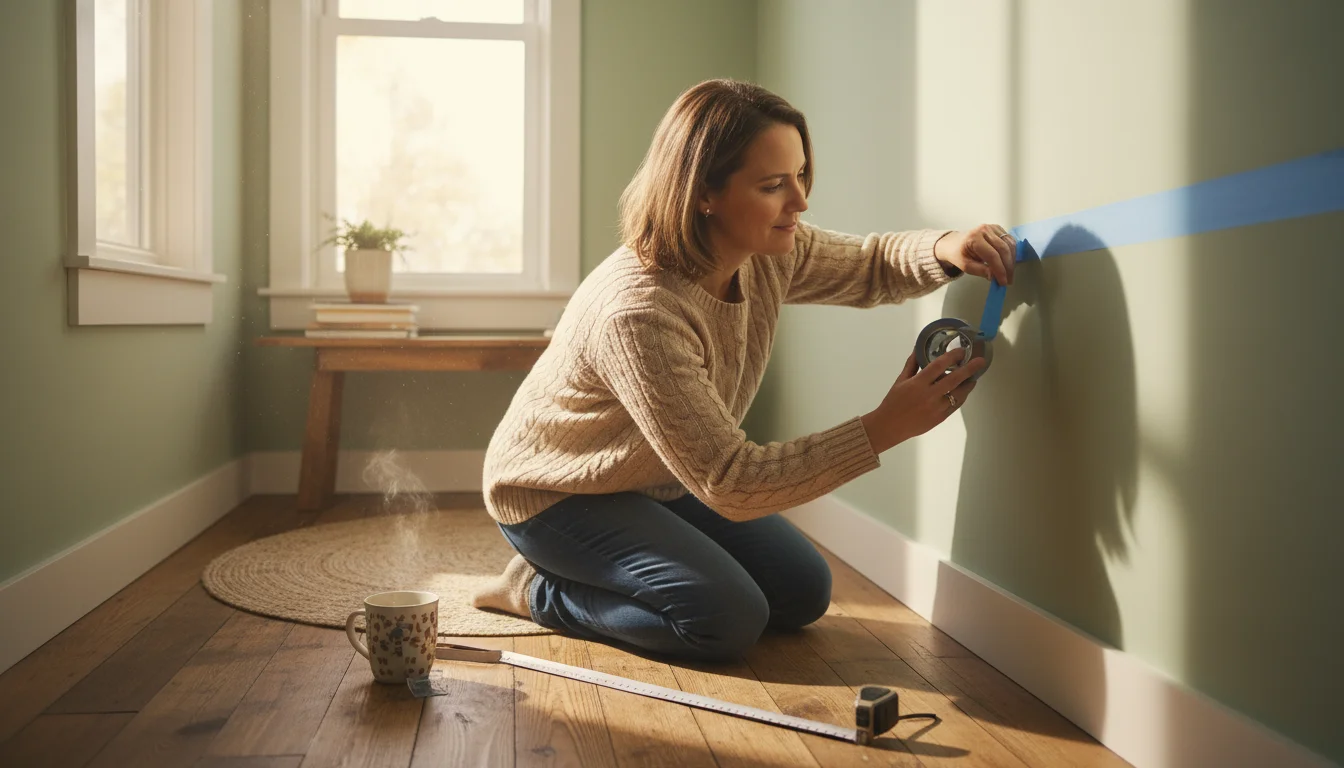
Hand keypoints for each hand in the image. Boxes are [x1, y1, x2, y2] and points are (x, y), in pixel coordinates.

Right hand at [860, 349, 984, 452]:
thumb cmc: (893, 401)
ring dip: (968, 384)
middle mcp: (929, 395)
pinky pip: (956, 405)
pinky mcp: (940, 418)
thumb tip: (919, 348)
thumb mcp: (900, 380)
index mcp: (918, 383)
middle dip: (970, 369)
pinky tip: (964, 390)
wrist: (890, 426)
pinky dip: (962, 396)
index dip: (952, 357)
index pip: (939, 366)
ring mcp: (937, 408)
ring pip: (959, 394)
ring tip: (974, 377)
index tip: (961, 351)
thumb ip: (912, 364)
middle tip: (980, 361)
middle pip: (954, 379)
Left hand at [934, 224, 1015, 285]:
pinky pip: (1010, 241)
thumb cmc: (958, 254)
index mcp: (974, 238)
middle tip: (1008, 280)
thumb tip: (995, 276)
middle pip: (1003, 249)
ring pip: (1010, 244)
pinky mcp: (998, 229)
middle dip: (1008, 267)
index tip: (1003, 282)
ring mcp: (993, 227)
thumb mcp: (965, 265)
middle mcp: (985, 229)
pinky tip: (1009, 263)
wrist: (954, 243)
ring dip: (1012, 261)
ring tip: (1009, 274)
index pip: (992, 255)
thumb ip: (980, 271)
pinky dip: (1012, 253)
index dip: (1000, 270)